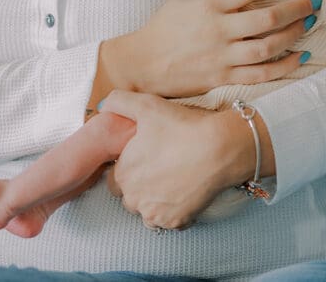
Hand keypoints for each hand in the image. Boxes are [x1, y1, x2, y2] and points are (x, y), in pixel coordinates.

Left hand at [101, 90, 255, 229]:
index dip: (133, 166)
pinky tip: (187, 192)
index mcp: (123, 173)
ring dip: (158, 200)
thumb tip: (105, 105)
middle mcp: (133, 198)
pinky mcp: (176, 222)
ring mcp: (155, 214)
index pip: (116, 177)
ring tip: (177, 180)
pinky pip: (170, 221)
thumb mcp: (147, 106)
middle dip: (143, 186)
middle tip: (165, 166)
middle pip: (132, 196)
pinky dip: (176, 211)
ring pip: (149, 211)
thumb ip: (119, 102)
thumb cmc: (183, 127)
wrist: (220, 148)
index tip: (150, 156)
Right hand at [104, 0, 315, 98]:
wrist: (142, 65)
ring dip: (294, 34)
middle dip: (296, 7)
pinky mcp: (223, 79)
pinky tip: (300, 56)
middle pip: (267, 17)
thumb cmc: (165, 25)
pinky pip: (260, 75)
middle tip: (314, 0)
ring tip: (308, 23)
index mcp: (209, 6)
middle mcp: (218, 31)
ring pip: (268, 46)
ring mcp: (222, 57)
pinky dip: (284, 67)